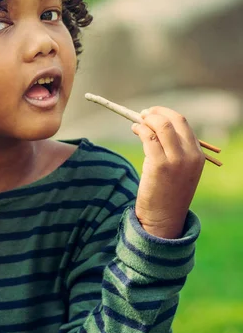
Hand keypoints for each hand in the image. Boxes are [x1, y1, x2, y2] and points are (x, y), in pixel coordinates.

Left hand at [131, 106, 204, 238]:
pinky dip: (139, 130)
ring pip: (160, 126)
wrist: (164, 219)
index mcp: (198, 155)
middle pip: (173, 121)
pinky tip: (134, 130)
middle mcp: (190, 156)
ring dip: (146, 120)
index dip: (166, 114)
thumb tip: (155, 126)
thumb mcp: (179, 171)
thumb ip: (174, 150)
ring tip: (136, 124)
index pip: (183, 123)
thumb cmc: (168, 195)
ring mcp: (176, 160)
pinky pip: (148, 138)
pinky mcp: (159, 166)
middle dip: (155, 113)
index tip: (153, 113)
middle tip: (142, 114)